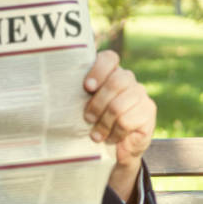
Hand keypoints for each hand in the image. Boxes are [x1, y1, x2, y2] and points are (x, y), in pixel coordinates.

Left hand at [83, 50, 155, 202]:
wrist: (117, 145)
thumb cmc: (94, 120)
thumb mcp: (82, 105)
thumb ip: (77, 94)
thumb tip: (54, 89)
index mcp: (110, 71)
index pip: (109, 58)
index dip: (99, 70)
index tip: (87, 87)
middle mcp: (127, 79)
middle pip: (115, 82)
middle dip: (97, 104)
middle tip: (87, 118)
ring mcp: (140, 93)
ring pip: (118, 105)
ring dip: (104, 123)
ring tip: (95, 135)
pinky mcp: (148, 110)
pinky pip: (127, 121)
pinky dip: (115, 133)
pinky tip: (110, 138)